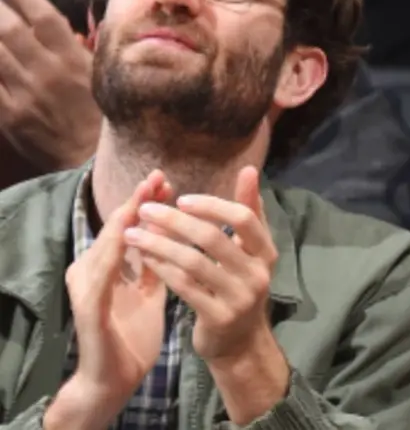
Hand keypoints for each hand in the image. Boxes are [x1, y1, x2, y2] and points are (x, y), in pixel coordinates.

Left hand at [0, 0, 99, 172]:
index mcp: (74, 63)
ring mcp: (23, 94)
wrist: (87, 162)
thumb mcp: (101, 80)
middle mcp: (47, 74)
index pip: (46, 19)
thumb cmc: (99, 119)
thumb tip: (76, 28)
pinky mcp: (8, 114)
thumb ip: (86, 52)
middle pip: (10, 29)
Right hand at [46, 172, 170, 428]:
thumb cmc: (132, 335)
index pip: (129, 227)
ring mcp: (86, 287)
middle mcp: (92, 270)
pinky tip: (131, 236)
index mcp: (108, 267)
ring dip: (126, 220)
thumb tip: (176, 237)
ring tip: (145, 197)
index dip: (146, 203)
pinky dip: (117, 254)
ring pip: (107, 245)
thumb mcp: (151, 293)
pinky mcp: (88, 307)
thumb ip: (157, 265)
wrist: (114, 378)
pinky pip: (104, 275)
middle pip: (116, 228)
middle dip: (137, 202)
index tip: (168, 180)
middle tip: (158, 177)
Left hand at [126, 166, 278, 360]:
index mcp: (266, 252)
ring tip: (132, 233)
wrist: (240, 343)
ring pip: (193, 262)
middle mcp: (257, 274)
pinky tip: (144, 258)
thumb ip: (249, 212)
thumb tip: (248, 170)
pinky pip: (183, 287)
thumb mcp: (250, 252)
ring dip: (159, 244)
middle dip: (176, 221)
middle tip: (145, 210)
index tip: (182, 198)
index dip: (212, 205)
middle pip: (214, 238)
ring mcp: (239, 298)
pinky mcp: (218, 317)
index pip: (244, 218)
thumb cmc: (239, 287)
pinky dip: (161, 269)